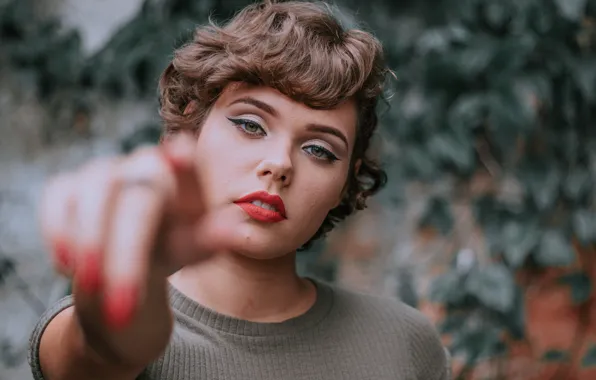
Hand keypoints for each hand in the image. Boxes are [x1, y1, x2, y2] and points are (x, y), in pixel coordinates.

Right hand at [38, 133, 228, 328]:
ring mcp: (106, 173)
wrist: (124, 274)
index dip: (183, 163)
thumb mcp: (189, 253)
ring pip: (91, 191)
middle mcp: (145, 169)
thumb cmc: (167, 255)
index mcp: (184, 183)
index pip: (187, 168)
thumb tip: (233, 230)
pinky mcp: (70, 186)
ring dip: (88, 242)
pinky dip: (58, 229)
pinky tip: (67, 265)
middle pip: (136, 197)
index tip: (182, 155)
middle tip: (123, 307)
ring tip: (92, 286)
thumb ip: (206, 243)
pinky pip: (59, 196)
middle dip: (126, 254)